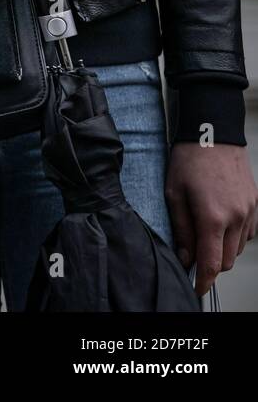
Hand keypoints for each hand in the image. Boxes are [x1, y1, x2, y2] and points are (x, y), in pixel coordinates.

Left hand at [166, 142, 257, 294]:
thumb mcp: (174, 194)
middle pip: (226, 260)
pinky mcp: (256, 205)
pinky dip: (234, 237)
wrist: (213, 134)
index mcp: (213, 217)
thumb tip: (186, 257)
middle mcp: (237, 218)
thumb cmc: (189, 161)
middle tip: (193, 258)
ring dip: (221, 250)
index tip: (196, 288)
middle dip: (210, 266)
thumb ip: (181, 229)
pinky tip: (219, 225)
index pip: (211, 263)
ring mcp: (250, 212)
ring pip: (237, 249)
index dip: (203, 281)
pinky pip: (247, 234)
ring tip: (203, 235)